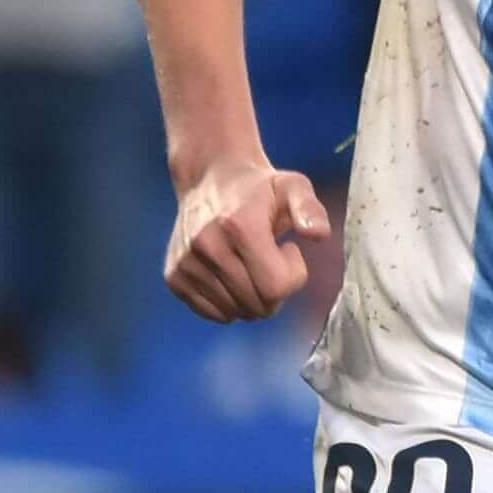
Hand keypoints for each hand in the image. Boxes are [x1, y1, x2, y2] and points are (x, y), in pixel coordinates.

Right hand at [169, 157, 337, 325]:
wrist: (209, 179)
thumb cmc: (259, 188)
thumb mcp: (294, 187)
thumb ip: (309, 210)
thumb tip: (318, 235)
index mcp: (240, 226)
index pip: (276, 287)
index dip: (293, 276)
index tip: (286, 250)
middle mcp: (207, 247)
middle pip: (257, 305)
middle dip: (274, 290)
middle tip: (269, 259)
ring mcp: (186, 264)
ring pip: (235, 313)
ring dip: (251, 297)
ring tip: (248, 263)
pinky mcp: (174, 277)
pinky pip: (212, 313)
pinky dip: (228, 303)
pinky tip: (230, 273)